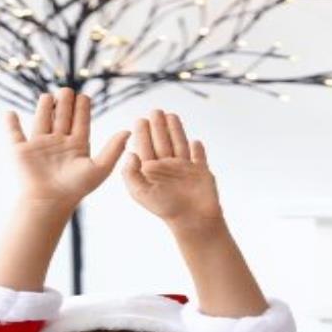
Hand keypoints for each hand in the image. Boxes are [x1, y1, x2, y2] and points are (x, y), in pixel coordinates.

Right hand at [4, 88, 127, 210]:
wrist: (51, 200)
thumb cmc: (76, 187)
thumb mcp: (99, 168)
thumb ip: (113, 149)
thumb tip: (128, 131)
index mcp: (77, 146)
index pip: (80, 122)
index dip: (83, 109)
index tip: (85, 96)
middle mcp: (59, 143)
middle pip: (62, 117)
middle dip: (65, 103)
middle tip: (67, 90)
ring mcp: (40, 145)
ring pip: (42, 120)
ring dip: (44, 108)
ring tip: (48, 96)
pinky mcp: (22, 150)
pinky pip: (15, 133)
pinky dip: (11, 123)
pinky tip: (10, 113)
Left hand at [122, 110, 223, 231]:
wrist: (193, 220)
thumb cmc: (165, 209)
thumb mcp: (140, 192)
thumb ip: (131, 173)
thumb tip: (130, 153)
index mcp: (152, 171)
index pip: (146, 147)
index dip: (143, 133)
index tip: (141, 119)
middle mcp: (167, 167)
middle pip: (162, 142)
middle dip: (159, 126)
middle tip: (155, 111)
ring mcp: (185, 169)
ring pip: (179, 144)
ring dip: (176, 130)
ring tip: (172, 115)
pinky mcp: (202, 173)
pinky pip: (200, 158)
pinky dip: (199, 150)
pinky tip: (196, 142)